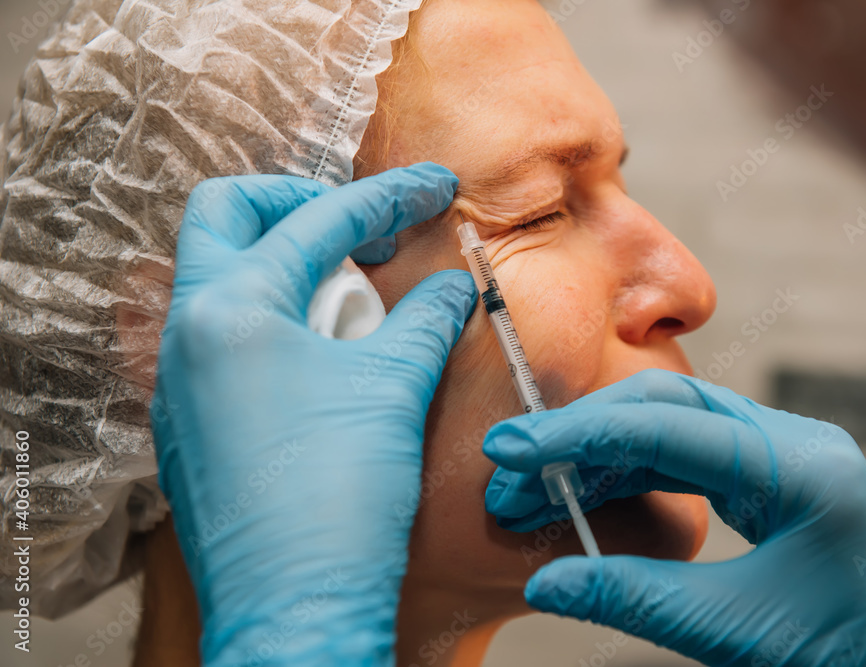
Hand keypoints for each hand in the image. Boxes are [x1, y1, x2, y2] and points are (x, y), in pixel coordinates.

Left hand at [151, 164, 475, 665]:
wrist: (294, 604)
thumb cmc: (338, 497)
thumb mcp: (394, 388)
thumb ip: (426, 318)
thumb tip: (456, 284)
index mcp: (232, 309)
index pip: (318, 221)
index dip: (388, 196)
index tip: (433, 187)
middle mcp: (187, 333)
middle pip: (226, 216)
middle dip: (297, 205)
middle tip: (359, 230)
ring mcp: (178, 378)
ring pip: (218, 277)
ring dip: (285, 266)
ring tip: (352, 299)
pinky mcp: (188, 419)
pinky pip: (220, 337)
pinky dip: (271, 320)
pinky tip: (323, 357)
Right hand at [483, 370, 865, 666]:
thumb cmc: (849, 655)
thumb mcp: (737, 633)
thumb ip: (636, 599)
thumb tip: (545, 582)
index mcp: (798, 467)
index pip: (668, 426)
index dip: (580, 434)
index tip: (511, 447)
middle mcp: (790, 442)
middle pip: (666, 404)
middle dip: (582, 430)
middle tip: (510, 460)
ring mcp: (780, 454)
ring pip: (670, 425)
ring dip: (599, 451)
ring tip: (534, 486)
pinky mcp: (767, 476)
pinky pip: (685, 455)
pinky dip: (628, 470)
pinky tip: (584, 491)